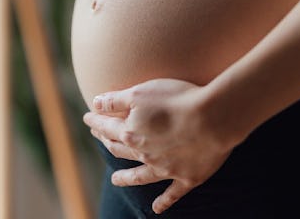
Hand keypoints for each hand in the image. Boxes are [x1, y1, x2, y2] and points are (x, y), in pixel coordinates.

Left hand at [82, 78, 235, 213]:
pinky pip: (172, 194)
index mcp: (131, 133)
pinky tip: (156, 209)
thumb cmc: (176, 99)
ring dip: (126, 178)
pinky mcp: (187, 178)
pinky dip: (163, 202)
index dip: (96, 121)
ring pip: (140, 176)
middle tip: (100, 138)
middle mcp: (144, 154)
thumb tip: (94, 104)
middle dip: (107, 142)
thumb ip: (115, 101)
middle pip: (120, 149)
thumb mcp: (139, 92)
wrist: (212, 119)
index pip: (107, 127)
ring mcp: (165, 169)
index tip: (87, 117)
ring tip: (115, 180)